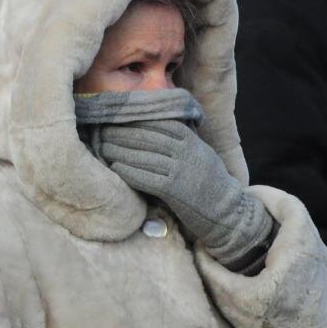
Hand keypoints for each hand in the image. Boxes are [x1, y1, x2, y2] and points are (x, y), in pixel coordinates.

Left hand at [98, 119, 273, 270]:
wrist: (227, 210)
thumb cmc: (209, 181)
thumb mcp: (198, 152)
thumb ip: (179, 139)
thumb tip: (149, 126)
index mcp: (190, 138)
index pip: (155, 121)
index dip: (132, 119)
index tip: (114, 117)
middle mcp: (185, 150)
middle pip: (144, 135)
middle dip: (119, 132)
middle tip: (99, 130)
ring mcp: (180, 169)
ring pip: (141, 154)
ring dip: (118, 150)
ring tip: (101, 147)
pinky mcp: (174, 189)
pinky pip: (144, 176)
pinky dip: (127, 171)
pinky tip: (114, 167)